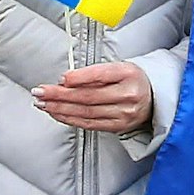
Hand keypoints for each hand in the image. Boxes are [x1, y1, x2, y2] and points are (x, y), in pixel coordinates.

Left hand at [33, 62, 152, 133]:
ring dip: (60, 108)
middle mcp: (127, 95)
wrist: (153, 97)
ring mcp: (123, 114)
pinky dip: (69, 118)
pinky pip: (89, 124)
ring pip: (85, 112)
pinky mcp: (117, 127)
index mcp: (128, 74)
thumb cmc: (131, 79)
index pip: (100, 75)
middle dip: (60, 95)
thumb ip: (93, 73)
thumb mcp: (117, 67)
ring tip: (42, 103)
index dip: (79, 78)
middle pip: (88, 96)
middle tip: (40, 92)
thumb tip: (66, 81)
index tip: (60, 78)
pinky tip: (56, 113)